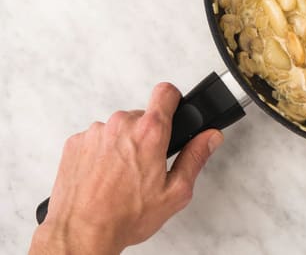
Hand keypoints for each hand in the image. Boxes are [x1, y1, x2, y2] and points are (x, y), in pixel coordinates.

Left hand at [29, 83, 223, 254]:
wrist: (81, 233)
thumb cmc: (124, 216)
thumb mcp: (175, 192)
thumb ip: (196, 158)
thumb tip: (210, 137)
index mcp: (149, 133)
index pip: (166, 92)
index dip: (173, 99)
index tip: (173, 108)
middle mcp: (120, 125)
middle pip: (142, 116)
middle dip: (147, 136)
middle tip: (146, 165)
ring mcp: (95, 133)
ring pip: (118, 129)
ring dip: (123, 145)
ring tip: (121, 176)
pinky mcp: (76, 143)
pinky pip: (96, 139)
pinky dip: (101, 153)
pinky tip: (104, 177)